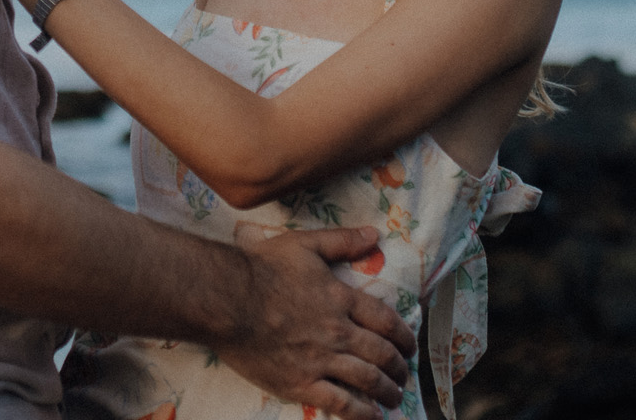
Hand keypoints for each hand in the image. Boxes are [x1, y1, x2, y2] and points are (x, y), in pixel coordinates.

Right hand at [217, 226, 414, 418]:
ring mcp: (320, 360)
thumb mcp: (303, 244)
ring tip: (395, 398)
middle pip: (381, 353)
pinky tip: (373, 417)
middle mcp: (338, 331)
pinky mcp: (300, 383)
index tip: (409, 346)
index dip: (403, 335)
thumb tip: (374, 234)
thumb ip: (341, 241)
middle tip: (403, 374)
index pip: (385, 320)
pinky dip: (362, 413)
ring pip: (367, 380)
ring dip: (387, 391)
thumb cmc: (261, 268)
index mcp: (340, 298)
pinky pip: (341, 404)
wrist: (225, 299)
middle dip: (398, 367)